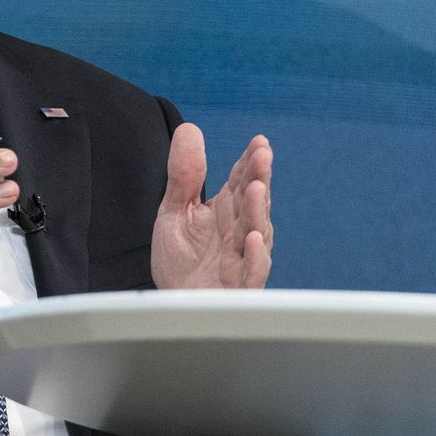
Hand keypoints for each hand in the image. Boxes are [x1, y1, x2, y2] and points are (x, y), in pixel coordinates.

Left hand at [151, 124, 272, 289]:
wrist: (173, 306)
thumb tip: (189, 129)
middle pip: (253, 201)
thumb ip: (184, 175)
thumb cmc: (181, 261)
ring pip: (257, 232)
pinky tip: (253, 239)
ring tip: (255, 188)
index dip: (250, 162)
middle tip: (262, 156)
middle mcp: (239, 232)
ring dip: (258, 211)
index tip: (258, 143)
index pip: (241, 181)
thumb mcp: (175, 211)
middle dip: (259, 178)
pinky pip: (253, 272)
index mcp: (227, 211)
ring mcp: (243, 259)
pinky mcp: (239, 287)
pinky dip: (256, 257)